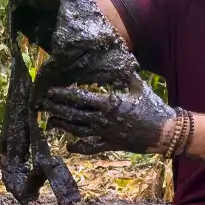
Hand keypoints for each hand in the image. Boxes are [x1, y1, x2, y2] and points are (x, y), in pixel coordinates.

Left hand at [40, 84, 175, 154]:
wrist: (164, 131)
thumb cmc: (152, 106)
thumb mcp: (137, 85)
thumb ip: (124, 73)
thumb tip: (119, 56)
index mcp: (108, 103)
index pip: (79, 98)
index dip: (62, 95)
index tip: (49, 91)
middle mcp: (102, 119)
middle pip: (72, 114)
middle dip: (55, 108)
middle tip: (41, 104)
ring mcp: (104, 134)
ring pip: (77, 130)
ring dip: (62, 125)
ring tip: (49, 121)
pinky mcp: (109, 145)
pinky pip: (90, 148)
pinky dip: (78, 148)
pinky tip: (68, 146)